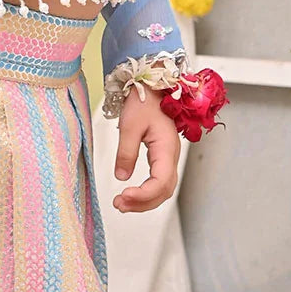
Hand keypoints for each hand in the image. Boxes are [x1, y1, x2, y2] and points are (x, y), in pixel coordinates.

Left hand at [112, 85, 180, 213]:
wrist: (152, 87)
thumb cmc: (144, 101)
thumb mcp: (130, 125)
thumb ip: (126, 152)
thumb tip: (121, 177)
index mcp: (167, 148)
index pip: (161, 181)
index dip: (144, 194)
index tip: (124, 195)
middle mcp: (171, 156)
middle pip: (164, 190)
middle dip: (142, 203)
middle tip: (119, 205)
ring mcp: (168, 157)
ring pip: (162, 189)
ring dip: (144, 200)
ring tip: (122, 204)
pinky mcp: (162, 156)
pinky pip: (158, 181)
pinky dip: (146, 192)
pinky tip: (131, 194)